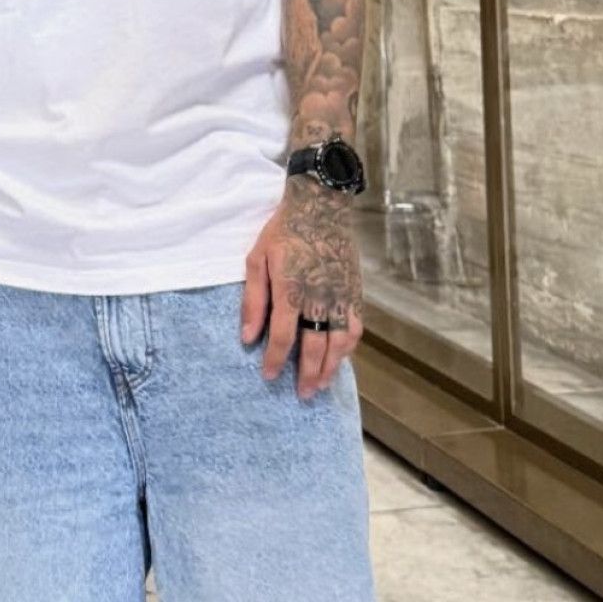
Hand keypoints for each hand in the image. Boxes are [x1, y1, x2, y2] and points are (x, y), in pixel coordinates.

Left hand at [241, 178, 363, 397]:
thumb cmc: (283, 232)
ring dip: (330, 368)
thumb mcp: (256, 260)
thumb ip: (253, 301)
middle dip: (306, 375)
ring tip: (321, 385)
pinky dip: (348, 348)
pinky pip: (356, 328)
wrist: (321, 206)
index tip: (267, 376)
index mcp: (291, 291)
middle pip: (314, 348)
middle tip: (301, 395)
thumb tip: (246, 337)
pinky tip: (340, 358)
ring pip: (339, 344)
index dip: (274, 361)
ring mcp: (341, 297)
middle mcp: (320, 299)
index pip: (282, 338)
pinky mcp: (355, 292)